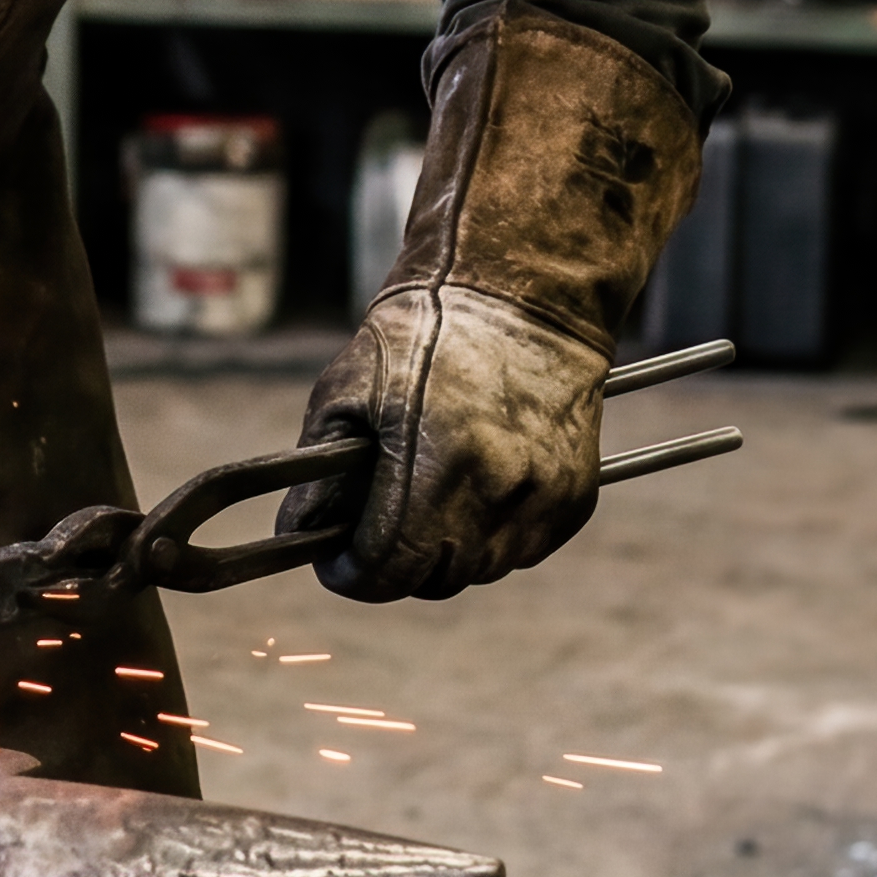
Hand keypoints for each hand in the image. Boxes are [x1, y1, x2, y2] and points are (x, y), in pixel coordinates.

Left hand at [279, 286, 608, 599]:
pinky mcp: (575, 498)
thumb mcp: (348, 388)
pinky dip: (493, 536)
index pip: (387, 568)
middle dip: (396, 563)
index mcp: (436, 461)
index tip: (336, 558)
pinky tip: (476, 487)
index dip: (351, 573)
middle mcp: (498, 488)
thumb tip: (302, 535)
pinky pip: (523, 551)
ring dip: (446, 552)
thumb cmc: (423, 333)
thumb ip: (321, 473)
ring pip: (480, 570)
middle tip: (378, 525)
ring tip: (429, 498)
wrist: (523, 298)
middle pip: (433, 579)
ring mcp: (544, 497)